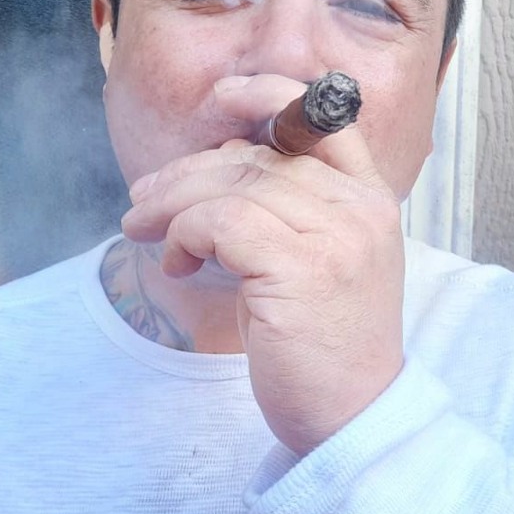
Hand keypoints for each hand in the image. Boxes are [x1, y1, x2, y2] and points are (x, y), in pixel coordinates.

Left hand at [120, 74, 405, 454]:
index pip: (327, 119)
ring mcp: (335, 236)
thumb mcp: (314, 263)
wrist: (351, 418)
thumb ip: (285, 209)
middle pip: (256, 157)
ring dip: (171, 205)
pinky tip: (176, 264)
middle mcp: (360, 209)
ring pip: (232, 184)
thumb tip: (221, 164)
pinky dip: (184, 235)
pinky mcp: (300, 268)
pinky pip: (220, 223)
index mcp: (371, 200)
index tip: (222, 98)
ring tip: (143, 231)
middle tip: (142, 201)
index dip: (269, 95)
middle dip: (186, 172)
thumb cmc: (320, 346)